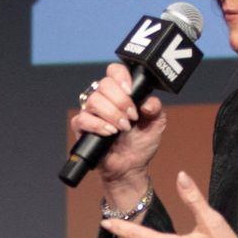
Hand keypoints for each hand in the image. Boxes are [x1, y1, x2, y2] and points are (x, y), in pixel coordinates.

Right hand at [72, 62, 166, 209]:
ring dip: (111, 114)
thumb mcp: (156, 123)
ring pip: (94, 100)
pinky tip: (110, 133)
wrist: (130, 166)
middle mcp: (104, 99)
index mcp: (120, 92)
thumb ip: (155, 108)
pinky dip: (98, 125)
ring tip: (123, 128)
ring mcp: (90, 112)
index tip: (131, 92)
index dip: (121, 77)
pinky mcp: (81, 128)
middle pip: (104, 84)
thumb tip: (145, 101)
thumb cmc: (141, 143)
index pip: (114, 71)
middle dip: (120, 101)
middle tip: (131, 117)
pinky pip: (82, 119)